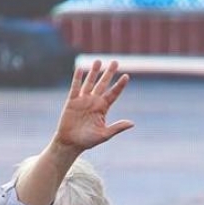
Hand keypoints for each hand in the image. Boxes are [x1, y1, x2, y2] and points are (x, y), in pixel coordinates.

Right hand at [15, 61, 132, 204]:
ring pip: (90, 83)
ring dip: (94, 72)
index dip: (119, 85)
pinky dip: (77, 78)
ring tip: (98, 61)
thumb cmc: (88, 141)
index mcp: (103, 108)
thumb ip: (117, 127)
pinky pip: (75, 87)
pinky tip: (80, 69)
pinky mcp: (72, 101)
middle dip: (109, 73)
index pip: (113, 94)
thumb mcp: (104, 134)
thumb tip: (132, 123)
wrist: (70, 143)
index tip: (126, 76)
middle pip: (103, 84)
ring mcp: (83, 100)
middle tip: (115, 62)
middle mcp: (94, 101)